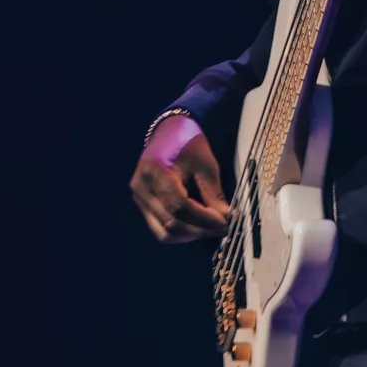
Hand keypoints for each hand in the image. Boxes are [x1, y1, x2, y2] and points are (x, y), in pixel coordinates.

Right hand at [131, 113, 229, 243]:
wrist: (169, 132)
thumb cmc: (188, 144)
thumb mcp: (205, 165)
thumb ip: (213, 194)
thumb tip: (227, 220)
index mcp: (156, 170)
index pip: (179, 206)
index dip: (204, 220)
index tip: (225, 223)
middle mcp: (141, 187)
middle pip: (170, 223)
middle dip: (199, 230)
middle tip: (222, 228)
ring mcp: (138, 198)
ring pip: (163, 232)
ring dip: (190, 235)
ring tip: (211, 229)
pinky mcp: (142, 205)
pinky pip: (159, 228)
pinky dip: (180, 232)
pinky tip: (197, 226)